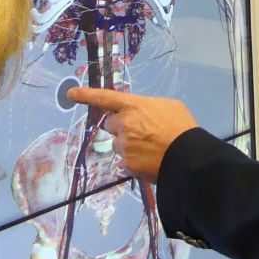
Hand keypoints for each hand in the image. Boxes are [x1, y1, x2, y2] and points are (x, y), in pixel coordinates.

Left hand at [67, 87, 200, 181]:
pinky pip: (125, 162)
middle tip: (141, 133)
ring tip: (149, 149)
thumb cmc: (182, 128)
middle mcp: (124, 124)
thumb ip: (147, 107)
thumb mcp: (168, 106)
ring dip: (127, 146)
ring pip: (117, 145)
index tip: (70, 93)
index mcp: (133, 106)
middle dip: (121, 127)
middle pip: (110, 125)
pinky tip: (149, 161)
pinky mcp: (127, 165)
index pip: (105, 98)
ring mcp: (124, 146)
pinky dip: (134, 162)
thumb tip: (140, 113)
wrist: (189, 158)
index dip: (86, 95)